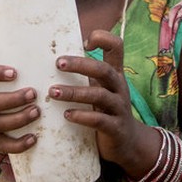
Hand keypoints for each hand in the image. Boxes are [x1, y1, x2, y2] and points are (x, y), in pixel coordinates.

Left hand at [50, 29, 153, 170]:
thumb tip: (56, 58)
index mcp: (115, 73)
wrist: (128, 142)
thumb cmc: (106, 110)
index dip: (103, 38)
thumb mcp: (101, 88)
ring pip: (99, 95)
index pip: (116, 46)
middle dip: (80, 65)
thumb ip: (87, 74)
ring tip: (53, 92)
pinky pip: (99, 120)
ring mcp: (119, 107)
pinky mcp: (116, 128)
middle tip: (58, 63)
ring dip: (74, 92)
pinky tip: (67, 115)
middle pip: (103, 70)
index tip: (84, 43)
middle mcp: (119, 87)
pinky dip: (82, 116)